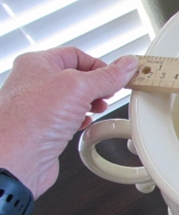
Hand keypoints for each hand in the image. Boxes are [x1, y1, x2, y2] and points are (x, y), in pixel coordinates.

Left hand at [0, 47, 137, 198]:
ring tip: (98, 108)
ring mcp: (38, 107)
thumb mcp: (78, 87)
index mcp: (37, 63)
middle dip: (96, 86)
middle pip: (76, 77)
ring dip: (90, 104)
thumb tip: (125, 65)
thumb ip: (106, 76)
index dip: (99, 64)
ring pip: (73, 99)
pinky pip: (68, 118)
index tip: (117, 74)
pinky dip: (81, 120)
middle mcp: (34, 83)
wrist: (16, 160)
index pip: (76, 54)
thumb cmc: (30, 120)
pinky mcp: (44, 128)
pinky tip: (84, 123)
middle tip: (109, 93)